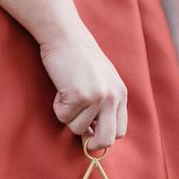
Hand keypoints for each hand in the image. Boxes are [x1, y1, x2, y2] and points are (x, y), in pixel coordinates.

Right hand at [40, 27, 127, 149]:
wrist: (65, 34)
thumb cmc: (78, 57)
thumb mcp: (100, 80)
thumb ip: (101, 106)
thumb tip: (91, 135)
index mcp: (120, 94)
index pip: (119, 131)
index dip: (104, 137)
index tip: (92, 137)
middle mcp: (113, 97)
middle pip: (107, 139)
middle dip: (92, 144)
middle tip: (82, 140)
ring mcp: (97, 97)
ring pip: (78, 129)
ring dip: (68, 117)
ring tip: (66, 94)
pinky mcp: (79, 96)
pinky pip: (63, 117)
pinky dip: (57, 107)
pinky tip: (60, 89)